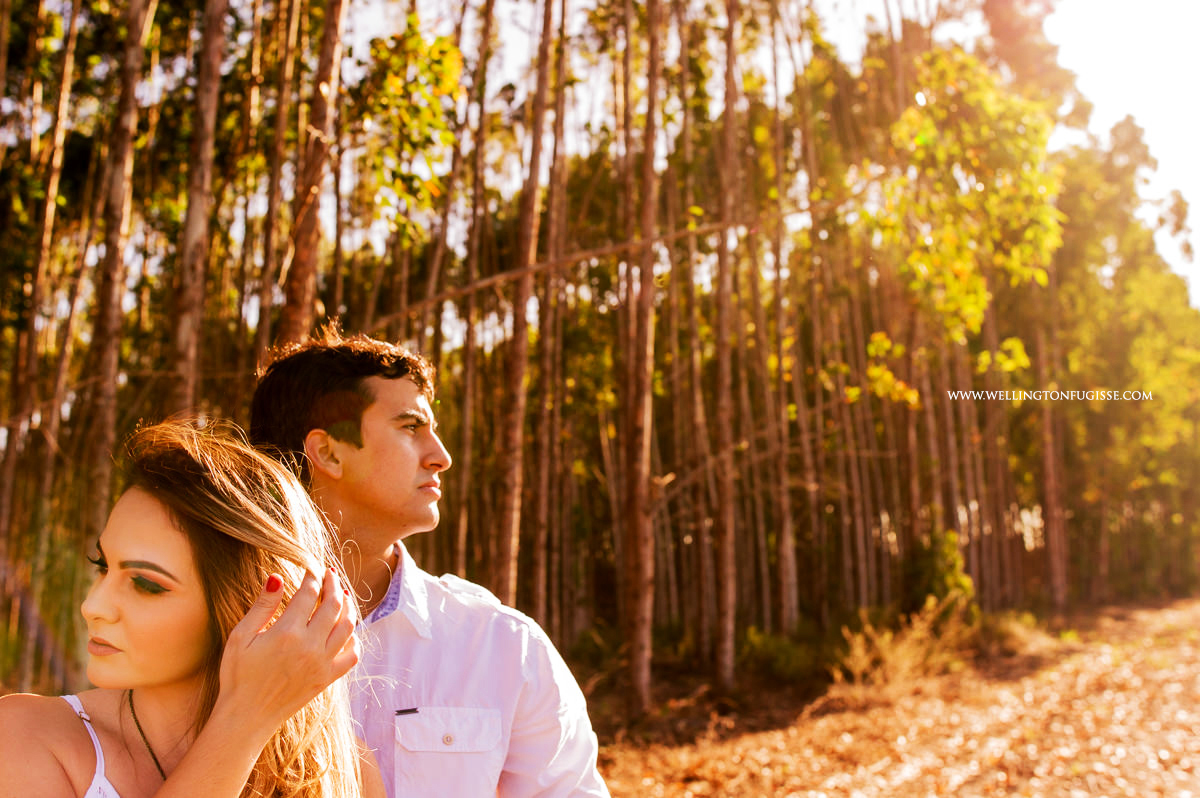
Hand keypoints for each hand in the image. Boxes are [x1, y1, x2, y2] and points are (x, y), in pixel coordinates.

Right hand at [215, 568, 358, 732]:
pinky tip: (346, 631)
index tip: (311, 569)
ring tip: (342, 595)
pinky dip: (353, 639)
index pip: (309, 594)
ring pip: (348, 626)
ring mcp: (322, 663)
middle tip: (330, 574)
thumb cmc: (237, 676)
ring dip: (348, 607)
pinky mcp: (327, 679)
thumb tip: (277, 577)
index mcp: (286, 633)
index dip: (312, 578)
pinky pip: (352, 655)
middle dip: (333, 585)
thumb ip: (262, 606)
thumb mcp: (240, 637)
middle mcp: (310, 647)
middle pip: (333, 605)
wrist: (246, 717)